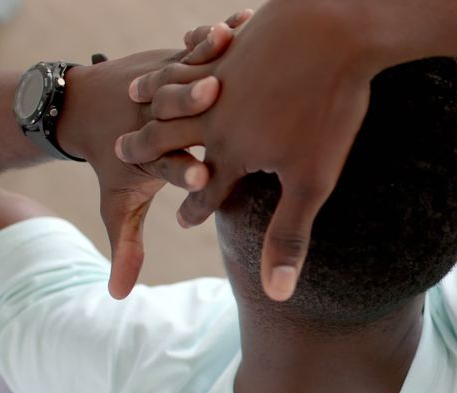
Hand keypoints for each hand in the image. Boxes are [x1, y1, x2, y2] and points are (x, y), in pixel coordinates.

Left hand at [59, 11, 250, 298]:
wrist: (83, 105)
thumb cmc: (112, 160)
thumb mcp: (118, 203)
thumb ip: (126, 247)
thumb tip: (117, 298)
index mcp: (151, 156)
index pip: (169, 165)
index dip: (183, 168)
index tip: (202, 173)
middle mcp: (159, 117)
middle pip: (180, 111)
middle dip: (195, 103)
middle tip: (217, 94)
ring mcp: (169, 83)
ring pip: (188, 68)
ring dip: (209, 56)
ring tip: (231, 41)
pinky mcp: (178, 58)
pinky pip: (200, 44)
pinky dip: (219, 33)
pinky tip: (243, 19)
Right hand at [118, 1, 381, 300]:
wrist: (333, 32)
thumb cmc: (327, 109)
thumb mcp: (311, 182)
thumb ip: (287, 237)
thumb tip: (277, 296)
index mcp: (230, 152)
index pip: (206, 190)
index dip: (197, 208)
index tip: (183, 221)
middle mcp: (214, 115)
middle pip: (171, 136)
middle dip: (150, 148)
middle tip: (123, 151)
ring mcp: (222, 74)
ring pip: (175, 89)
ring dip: (156, 95)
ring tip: (137, 98)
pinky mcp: (235, 42)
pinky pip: (201, 50)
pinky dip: (189, 52)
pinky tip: (188, 47)